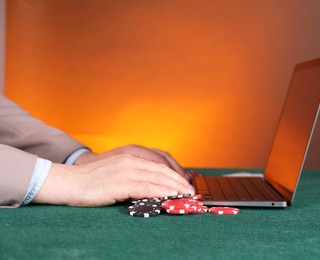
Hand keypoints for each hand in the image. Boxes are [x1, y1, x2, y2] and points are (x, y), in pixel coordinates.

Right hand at [33, 154, 194, 206]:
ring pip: (157, 179)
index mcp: (130, 158)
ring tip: (185, 195)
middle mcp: (130, 162)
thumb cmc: (90, 180)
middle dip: (178, 181)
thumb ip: (132, 175)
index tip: (184, 182)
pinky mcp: (120, 184)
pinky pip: (146, 188)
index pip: (158, 165)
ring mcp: (126, 172)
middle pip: (161, 171)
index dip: (174, 174)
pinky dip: (160, 193)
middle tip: (191, 190)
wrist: (69, 182)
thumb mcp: (114, 172)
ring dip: (174, 188)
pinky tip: (169, 197)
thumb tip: (149, 186)